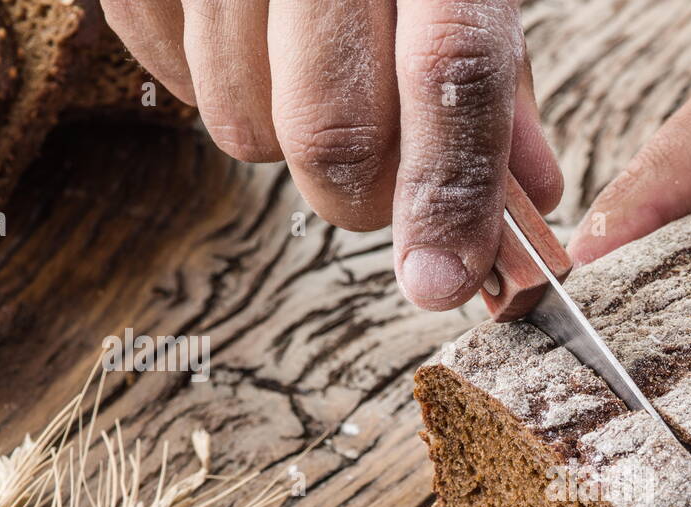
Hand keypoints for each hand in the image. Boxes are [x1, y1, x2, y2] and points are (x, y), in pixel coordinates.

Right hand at [101, 0, 561, 309]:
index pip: (453, 74)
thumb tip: (528, 204)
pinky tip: (246, 39)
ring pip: (239, 125)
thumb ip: (502, 84)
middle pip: (329, 132)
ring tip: (308, 73)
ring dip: (282, 137)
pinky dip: (207, 83)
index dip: (448, 194)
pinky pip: (162, 74)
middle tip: (382, 184)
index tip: (442, 283)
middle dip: (362, 195)